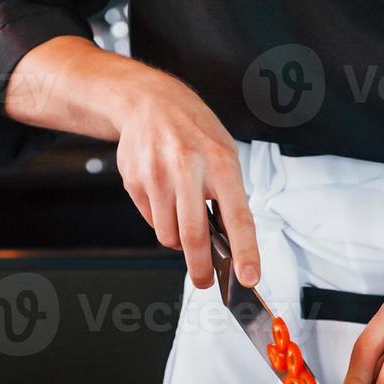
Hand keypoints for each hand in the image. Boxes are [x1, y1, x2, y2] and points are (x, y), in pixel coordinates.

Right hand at [112, 67, 259, 288]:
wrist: (148, 102)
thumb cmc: (194, 131)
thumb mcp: (224, 154)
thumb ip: (229, 196)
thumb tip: (232, 244)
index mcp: (220, 163)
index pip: (237, 218)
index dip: (245, 252)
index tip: (249, 278)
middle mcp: (188, 168)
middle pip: (193, 236)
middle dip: (200, 268)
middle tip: (204, 281)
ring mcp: (157, 175)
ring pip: (168, 234)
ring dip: (177, 240)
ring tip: (183, 215)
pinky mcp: (134, 181)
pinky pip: (151, 220)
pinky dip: (161, 219)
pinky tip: (164, 194)